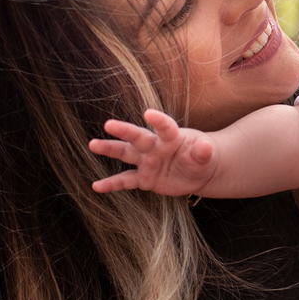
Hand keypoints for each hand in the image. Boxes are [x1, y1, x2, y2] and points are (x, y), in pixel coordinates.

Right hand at [88, 109, 217, 194]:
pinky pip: (126, 181)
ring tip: (93, 144)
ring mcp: (147, 161)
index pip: (165, 127)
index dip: (158, 120)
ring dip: (110, 149)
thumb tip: (204, 147)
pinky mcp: (144, 178)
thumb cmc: (201, 157)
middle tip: (109, 124)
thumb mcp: (205, 156)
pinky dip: (112, 184)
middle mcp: (155, 147)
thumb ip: (202, 152)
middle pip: (138, 137)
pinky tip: (96, 186)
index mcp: (172, 137)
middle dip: (124, 131)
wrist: (198, 171)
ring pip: (126, 153)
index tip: (149, 114)